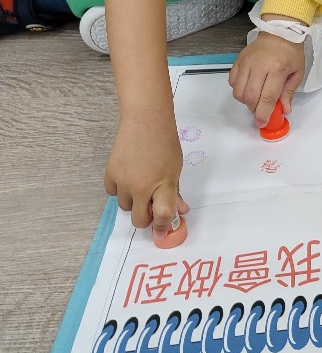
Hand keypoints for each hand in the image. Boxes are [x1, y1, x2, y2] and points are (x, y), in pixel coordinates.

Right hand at [104, 113, 188, 237]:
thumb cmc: (165, 143)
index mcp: (162, 185)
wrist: (145, 120)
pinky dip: (119, 190)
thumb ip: (176, 192)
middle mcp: (141, 187)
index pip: (163, 216)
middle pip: (140, 220)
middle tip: (152, 206)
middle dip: (147, 217)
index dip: (164, 227)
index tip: (162, 232)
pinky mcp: (110, 174)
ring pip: (125, 207)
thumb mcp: (176, 169)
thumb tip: (180, 212)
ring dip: (134, 202)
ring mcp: (123, 181)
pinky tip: (128, 177)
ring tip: (141, 184)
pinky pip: (112, 193)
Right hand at [229, 28, 305, 124]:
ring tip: (255, 98)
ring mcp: (246, 62)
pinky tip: (248, 87)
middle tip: (260, 110)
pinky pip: (232, 81)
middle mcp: (259, 66)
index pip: (267, 98)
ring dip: (245, 101)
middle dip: (254, 109)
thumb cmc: (291, 52)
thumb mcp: (297, 73)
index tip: (262, 123)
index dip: (263, 114)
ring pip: (238, 91)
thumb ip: (289, 93)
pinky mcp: (238, 60)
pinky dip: (238, 89)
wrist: (279, 31)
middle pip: (250, 97)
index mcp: (277, 69)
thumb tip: (284, 110)